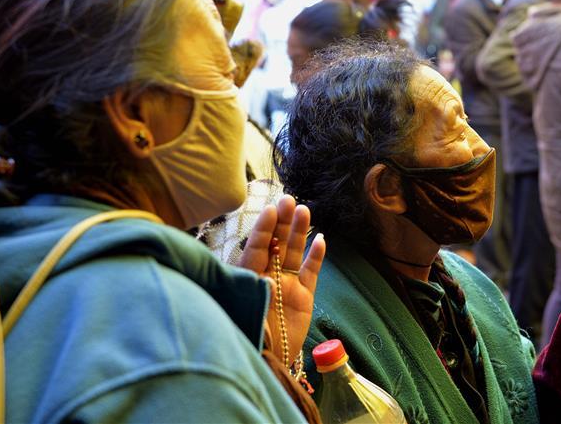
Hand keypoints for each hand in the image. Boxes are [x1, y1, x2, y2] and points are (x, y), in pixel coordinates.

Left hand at [238, 195, 325, 364]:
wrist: (266, 361)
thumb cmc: (245, 331)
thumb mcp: (239, 305)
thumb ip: (248, 285)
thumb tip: (257, 269)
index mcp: (248, 275)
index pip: (256, 246)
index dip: (263, 228)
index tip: (270, 209)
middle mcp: (267, 276)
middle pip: (275, 243)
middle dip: (281, 222)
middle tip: (288, 200)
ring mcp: (287, 285)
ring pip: (293, 252)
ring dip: (299, 232)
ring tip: (304, 211)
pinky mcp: (304, 297)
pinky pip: (311, 272)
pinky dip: (316, 256)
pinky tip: (320, 239)